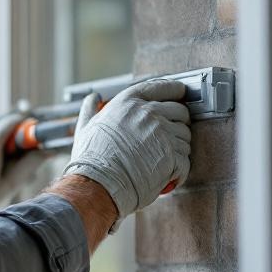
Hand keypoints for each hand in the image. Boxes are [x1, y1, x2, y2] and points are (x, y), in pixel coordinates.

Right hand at [64, 79, 190, 231]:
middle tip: (170, 139)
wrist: (98, 185)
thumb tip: (93, 98)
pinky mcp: (171, 154)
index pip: (160, 87)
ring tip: (163, 161)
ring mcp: (161, 132)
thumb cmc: (91, 160)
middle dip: (179, 124)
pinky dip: (180, 170)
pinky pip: (186, 160)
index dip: (174, 90)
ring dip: (179, 150)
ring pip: (186, 136)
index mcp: (128, 103)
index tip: (180, 93)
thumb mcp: (85, 128)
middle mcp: (147, 113)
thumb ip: (91, 109)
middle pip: (180, 111)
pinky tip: (168, 175)